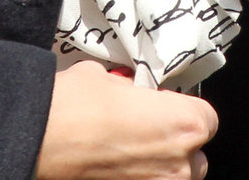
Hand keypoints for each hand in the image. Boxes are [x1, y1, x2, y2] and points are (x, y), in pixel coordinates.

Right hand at [35, 62, 216, 179]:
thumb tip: (126, 93)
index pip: (206, 119)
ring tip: (127, 155)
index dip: (182, 111)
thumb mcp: (107, 79)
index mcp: (185, 124)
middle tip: (143, 134)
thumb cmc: (77, 104)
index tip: (162, 108)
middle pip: (194, 156)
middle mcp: (181, 164)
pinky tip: (115, 168)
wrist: (42, 139)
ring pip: (174, 179)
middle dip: (174, 146)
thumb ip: (131, 91)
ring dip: (158, 168)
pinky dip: (137, 178)